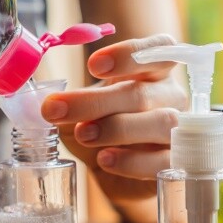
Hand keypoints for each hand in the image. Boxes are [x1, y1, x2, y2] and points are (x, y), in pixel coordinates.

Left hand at [41, 34, 187, 222]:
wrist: (116, 172)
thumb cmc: (100, 129)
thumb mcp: (81, 109)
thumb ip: (65, 101)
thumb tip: (41, 102)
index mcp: (153, 71)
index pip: (158, 50)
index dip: (129, 54)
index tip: (92, 65)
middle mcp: (173, 96)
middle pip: (142, 92)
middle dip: (95, 101)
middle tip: (56, 109)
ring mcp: (181, 130)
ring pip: (160, 123)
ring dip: (116, 128)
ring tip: (82, 134)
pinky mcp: (178, 164)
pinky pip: (164, 160)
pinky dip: (132, 160)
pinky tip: (106, 159)